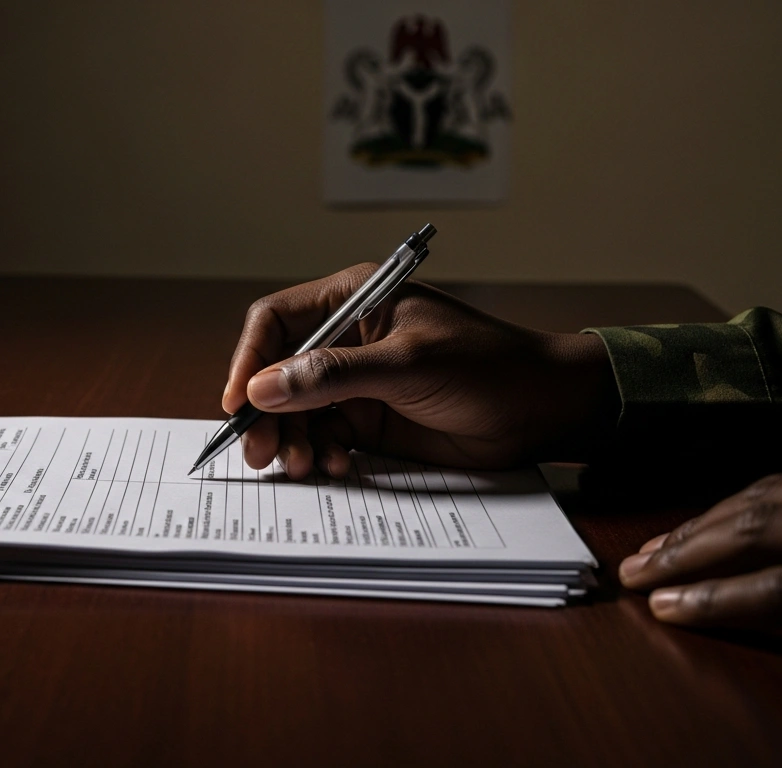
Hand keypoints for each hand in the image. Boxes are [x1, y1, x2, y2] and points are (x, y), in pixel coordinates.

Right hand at [223, 264, 619, 477]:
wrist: (542, 409)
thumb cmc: (486, 367)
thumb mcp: (407, 365)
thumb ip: (333, 376)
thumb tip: (262, 388)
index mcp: (353, 301)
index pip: (276, 322)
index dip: (250, 360)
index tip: (238, 401)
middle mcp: (346, 339)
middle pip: (277, 373)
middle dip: (267, 413)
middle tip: (261, 452)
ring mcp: (356, 382)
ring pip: (296, 411)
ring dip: (292, 439)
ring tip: (305, 464)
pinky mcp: (369, 420)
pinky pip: (324, 437)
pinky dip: (321, 454)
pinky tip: (336, 465)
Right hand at [620, 463, 781, 652]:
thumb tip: (766, 615)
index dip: (715, 600)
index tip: (662, 606)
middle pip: (763, 529)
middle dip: (687, 549)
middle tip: (637, 568)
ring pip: (776, 492)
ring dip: (710, 517)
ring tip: (668, 541)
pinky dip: (757, 495)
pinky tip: (734, 508)